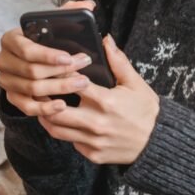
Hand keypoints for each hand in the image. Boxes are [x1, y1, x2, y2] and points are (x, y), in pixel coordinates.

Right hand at [0, 0, 96, 116]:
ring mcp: (5, 80)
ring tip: (80, 84)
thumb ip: (70, 12)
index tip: (70, 58)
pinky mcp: (11, 97)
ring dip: (59, 88)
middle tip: (83, 70)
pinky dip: (45, 108)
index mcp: (11, 39)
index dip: (48, 55)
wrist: (31, 61)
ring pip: (31, 89)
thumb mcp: (54, 25)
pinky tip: (62, 105)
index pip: (26, 49)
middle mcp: (3, 60)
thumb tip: (89, 4)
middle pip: (31, 71)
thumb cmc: (44, 42)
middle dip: (60, 72)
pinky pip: (27, 107)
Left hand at [38, 34, 159, 164]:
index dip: (59, 76)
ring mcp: (94, 141)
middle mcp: (97, 123)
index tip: (51, 69)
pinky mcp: (93, 154)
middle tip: (36, 89)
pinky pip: (71, 142)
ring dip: (46, 116)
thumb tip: (106, 39)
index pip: (72, 84)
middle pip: (56, 110)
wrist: (159, 142)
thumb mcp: (135, 83)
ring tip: (42, 105)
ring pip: (57, 130)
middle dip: (43, 99)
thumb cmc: (147, 110)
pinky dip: (64, 131)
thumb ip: (118, 61)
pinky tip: (61, 121)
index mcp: (106, 101)